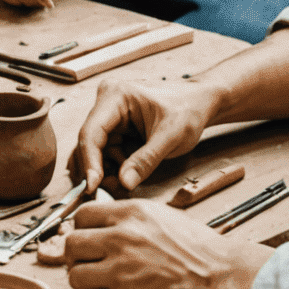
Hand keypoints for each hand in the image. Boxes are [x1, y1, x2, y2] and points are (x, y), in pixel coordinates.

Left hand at [63, 199, 271, 288]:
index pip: (81, 214)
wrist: (220, 277)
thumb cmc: (197, 247)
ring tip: (98, 280)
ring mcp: (121, 269)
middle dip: (74, 255)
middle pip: (71, 244)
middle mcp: (121, 237)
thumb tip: (101, 218)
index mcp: (130, 213)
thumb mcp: (160, 216)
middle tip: (84, 261)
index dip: (80, 227)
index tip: (86, 236)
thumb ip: (128, 216)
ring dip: (83, 279)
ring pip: (75, 275)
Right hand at [70, 77, 219, 193]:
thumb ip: (146, 160)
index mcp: (115, 95)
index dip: (89, 161)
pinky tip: (126, 176)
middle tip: (106, 192)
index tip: (92, 186)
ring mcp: (109, 116)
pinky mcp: (115, 129)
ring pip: (95, 151)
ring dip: (106, 171)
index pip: (91, 132)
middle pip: (89, 143)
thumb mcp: (171, 137)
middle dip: (97, 169)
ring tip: (124, 183)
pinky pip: (106, 153)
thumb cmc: (188, 110)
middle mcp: (106, 103)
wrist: (199, 104)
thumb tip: (123, 182)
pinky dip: (113, 168)